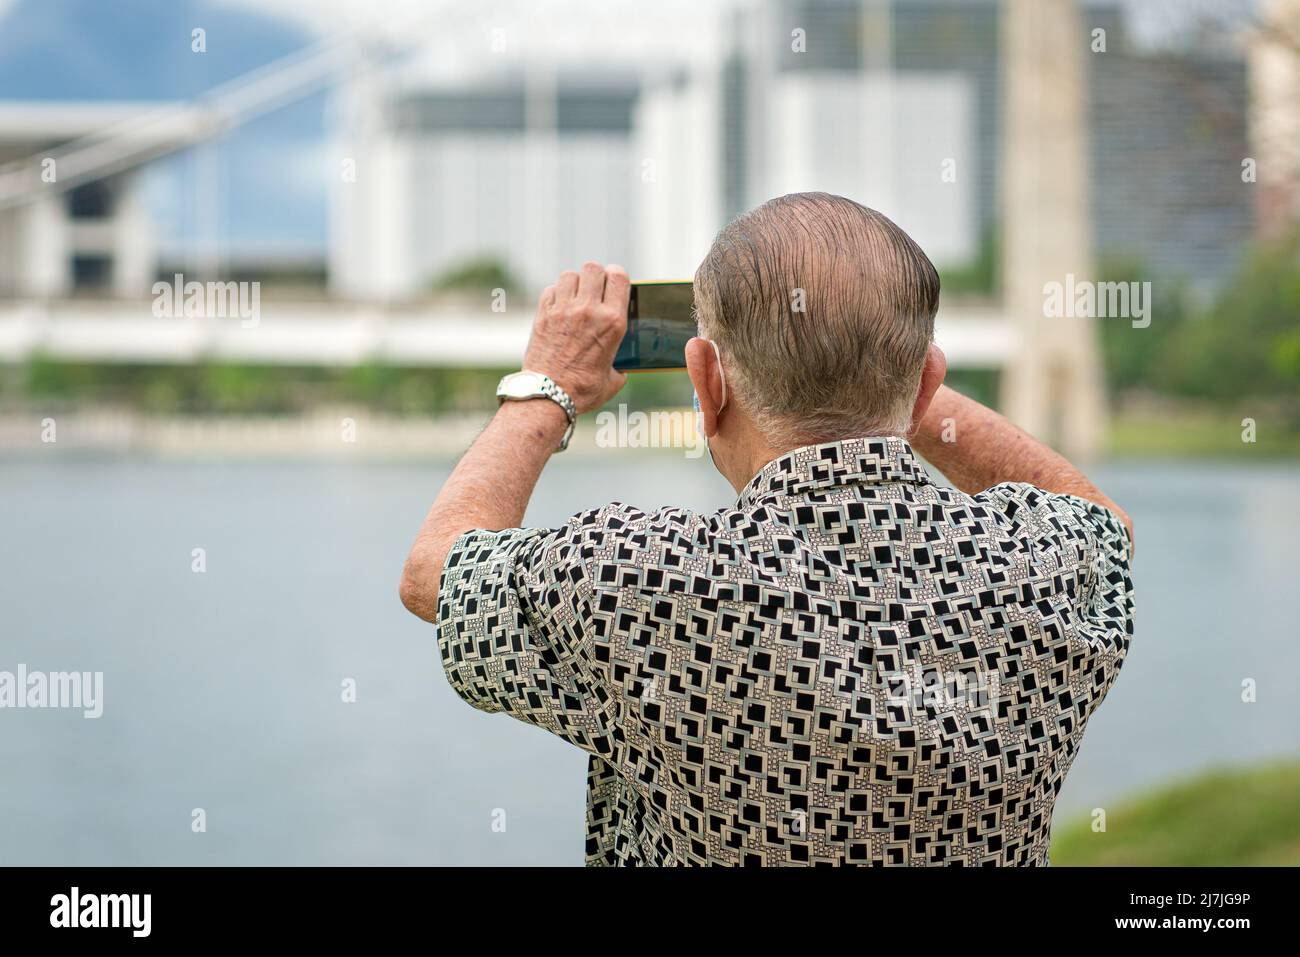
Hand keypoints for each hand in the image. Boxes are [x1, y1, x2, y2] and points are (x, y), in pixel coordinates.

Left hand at [524, 262, 629, 414]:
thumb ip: (620, 364)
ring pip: (570, 274)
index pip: (619, 277)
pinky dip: (557, 294)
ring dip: (575, 282)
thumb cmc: (583, 391)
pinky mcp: (543, 315)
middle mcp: (588, 311)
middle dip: (596, 275)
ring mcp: (563, 310)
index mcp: (612, 323)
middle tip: (595, 289)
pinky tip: (560, 307)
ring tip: (576, 296)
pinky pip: (551, 289)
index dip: (617, 274)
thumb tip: (621, 364)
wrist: (548, 396)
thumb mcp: (614, 378)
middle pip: (593, 268)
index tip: (614, 281)